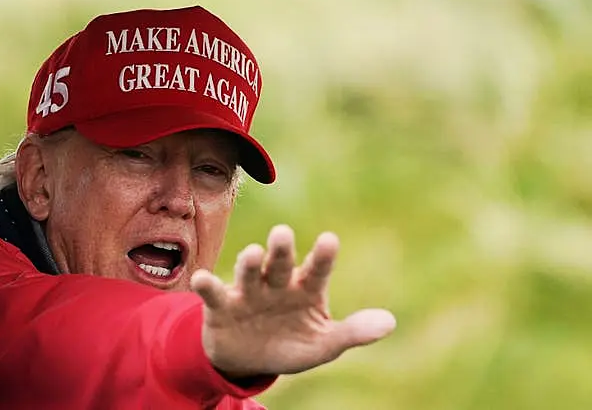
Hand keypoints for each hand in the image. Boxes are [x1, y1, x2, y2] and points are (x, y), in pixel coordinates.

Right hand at [190, 224, 395, 377]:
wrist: (250, 360)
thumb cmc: (291, 343)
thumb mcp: (323, 344)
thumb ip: (353, 332)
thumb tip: (390, 323)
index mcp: (305, 288)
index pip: (317, 270)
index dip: (322, 257)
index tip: (329, 240)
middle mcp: (277, 283)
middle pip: (280, 262)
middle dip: (281, 249)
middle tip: (282, 234)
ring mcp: (249, 292)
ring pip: (249, 272)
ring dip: (249, 263)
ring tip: (252, 254)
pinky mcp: (222, 305)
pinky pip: (214, 293)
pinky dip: (207, 285)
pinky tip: (202, 279)